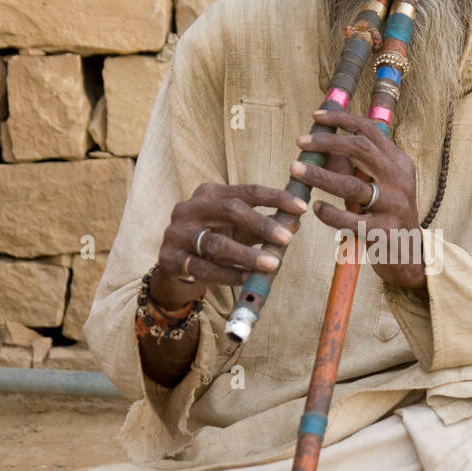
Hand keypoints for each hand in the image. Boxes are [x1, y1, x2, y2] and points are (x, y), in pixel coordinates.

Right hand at [151, 181, 308, 309]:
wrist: (175, 265)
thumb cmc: (213, 242)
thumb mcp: (237, 231)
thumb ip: (262, 227)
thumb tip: (295, 223)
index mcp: (210, 194)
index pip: (248, 191)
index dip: (276, 197)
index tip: (301, 207)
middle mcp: (190, 208)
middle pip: (230, 209)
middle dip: (261, 224)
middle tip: (287, 238)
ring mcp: (177, 233)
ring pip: (216, 243)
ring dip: (247, 255)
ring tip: (272, 264)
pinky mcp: (170, 258)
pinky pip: (204, 268)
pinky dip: (228, 274)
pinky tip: (247, 279)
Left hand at [290, 109, 426, 290]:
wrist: (410, 255)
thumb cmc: (387, 216)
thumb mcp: (379, 185)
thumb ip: (355, 167)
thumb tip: (320, 147)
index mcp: (399, 163)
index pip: (370, 130)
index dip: (342, 119)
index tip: (316, 117)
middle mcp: (399, 180)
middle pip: (361, 149)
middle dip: (327, 141)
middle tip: (301, 141)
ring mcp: (394, 206)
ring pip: (351, 185)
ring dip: (319, 176)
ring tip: (295, 170)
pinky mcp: (384, 231)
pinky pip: (350, 220)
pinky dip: (330, 213)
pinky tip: (316, 208)